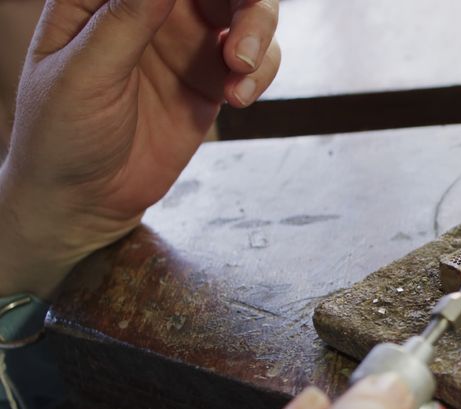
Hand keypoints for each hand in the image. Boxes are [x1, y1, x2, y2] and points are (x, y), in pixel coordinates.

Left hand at [0, 0, 280, 297]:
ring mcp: (185, 43)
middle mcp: (150, 9)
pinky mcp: (211, 79)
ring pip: (245, 12)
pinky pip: (256, 60)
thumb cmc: (61, 135)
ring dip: (258, 33)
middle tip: (243, 41)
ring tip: (242, 69)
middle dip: (246, 2)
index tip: (208, 9)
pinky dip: (261, 72)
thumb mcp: (84, 74)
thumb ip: (124, 19)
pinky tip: (239, 98)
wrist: (84, 200)